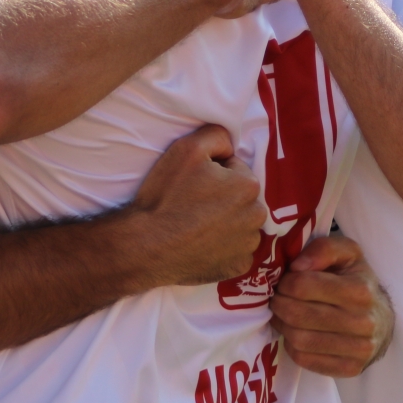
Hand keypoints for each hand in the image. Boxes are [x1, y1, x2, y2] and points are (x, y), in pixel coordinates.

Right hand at [126, 124, 265, 287]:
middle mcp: (257, 216)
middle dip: (223, 196)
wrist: (146, 245)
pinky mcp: (238, 268)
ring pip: (240, 224)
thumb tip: (230, 143)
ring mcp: (248, 246)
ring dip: (225, 222)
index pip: (235, 169)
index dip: (213, 172)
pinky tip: (200, 244)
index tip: (193, 182)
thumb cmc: (166, 195)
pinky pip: (235, 251)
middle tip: (192, 203)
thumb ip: (216, 135)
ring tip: (195, 225)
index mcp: (248, 186)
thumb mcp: (186, 148)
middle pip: (241, 197)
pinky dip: (222, 247)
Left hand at [269, 232, 394, 377]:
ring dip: (283, 325)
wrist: (383, 319)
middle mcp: (363, 322)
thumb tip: (297, 266)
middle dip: (279, 303)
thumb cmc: (357, 280)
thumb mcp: (347, 252)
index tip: (285, 281)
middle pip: (297, 315)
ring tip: (285, 314)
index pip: (302, 286)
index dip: (285, 282)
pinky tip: (297, 332)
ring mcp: (359, 349)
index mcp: (360, 291)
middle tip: (278, 298)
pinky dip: (292, 346)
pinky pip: (305, 360)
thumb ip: (323, 249)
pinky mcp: (351, 368)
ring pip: (299, 340)